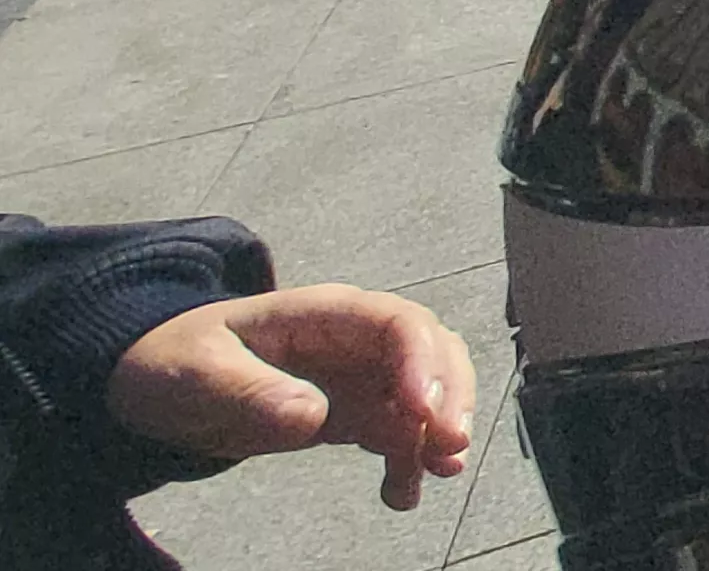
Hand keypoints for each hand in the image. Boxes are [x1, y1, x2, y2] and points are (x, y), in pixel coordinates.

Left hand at [109, 285, 475, 510]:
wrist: (158, 382)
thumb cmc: (175, 361)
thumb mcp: (199, 373)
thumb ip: (252, 391)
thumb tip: (312, 416)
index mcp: (325, 314)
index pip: (397, 324)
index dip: (421, 363)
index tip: (422, 413)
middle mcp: (355, 339)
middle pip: (431, 352)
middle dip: (450, 395)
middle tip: (449, 445)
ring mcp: (358, 376)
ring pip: (427, 391)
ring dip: (439, 430)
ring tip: (439, 472)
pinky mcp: (352, 412)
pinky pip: (399, 431)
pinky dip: (410, 461)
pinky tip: (401, 494)